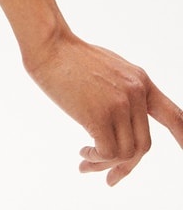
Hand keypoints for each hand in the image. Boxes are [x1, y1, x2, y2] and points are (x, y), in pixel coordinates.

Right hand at [24, 27, 182, 186]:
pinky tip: (83, 152)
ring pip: (126, 153)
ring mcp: (119, 104)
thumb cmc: (71, 57)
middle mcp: (135, 92)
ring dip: (106, 163)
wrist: (49, 45)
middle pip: (143, 145)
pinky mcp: (99, 114)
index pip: (173, 115)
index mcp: (141, 81)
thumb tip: (126, 123)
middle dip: (126, 165)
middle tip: (108, 175)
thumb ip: (125, 92)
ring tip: (87, 160)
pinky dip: (96, 158)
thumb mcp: (111, 69)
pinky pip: (108, 152)